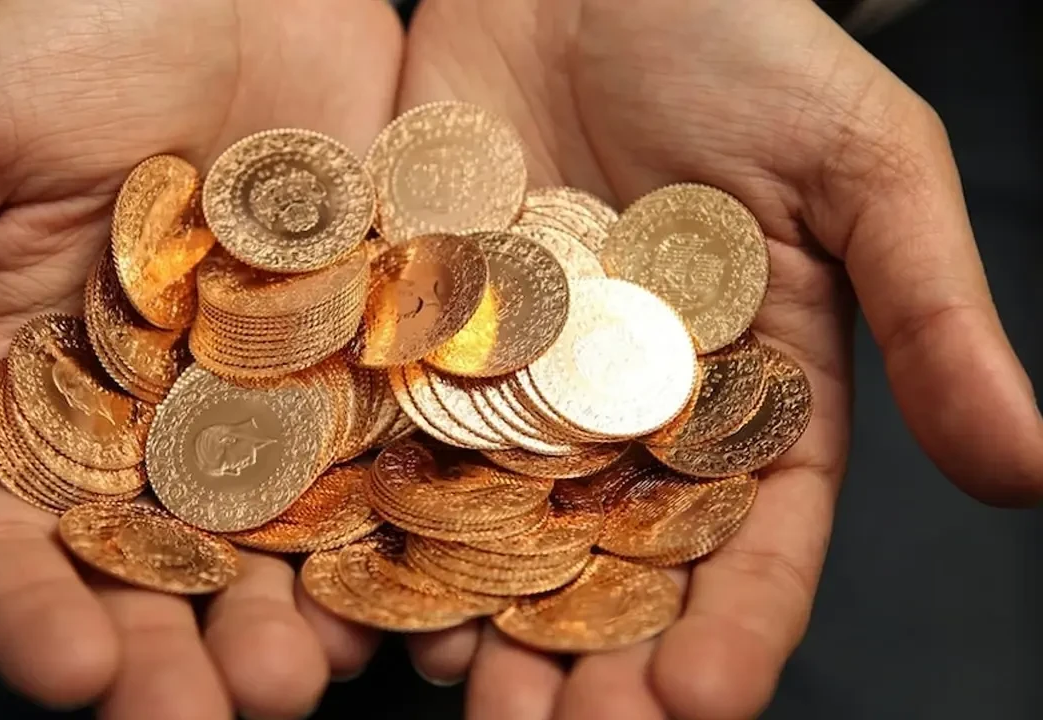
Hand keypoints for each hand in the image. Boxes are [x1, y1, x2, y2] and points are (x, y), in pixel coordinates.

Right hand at [0, 1, 401, 716]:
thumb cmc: (70, 26)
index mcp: (17, 390)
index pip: (6, 534)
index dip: (29, 611)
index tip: (67, 673)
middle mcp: (138, 422)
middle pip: (144, 571)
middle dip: (167, 656)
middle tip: (201, 717)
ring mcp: (258, 406)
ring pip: (264, 550)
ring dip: (278, 627)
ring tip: (297, 681)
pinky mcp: (359, 370)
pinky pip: (373, 473)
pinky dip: (384, 541)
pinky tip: (394, 597)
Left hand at [398, 0, 1042, 716]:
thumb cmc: (743, 43)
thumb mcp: (863, 165)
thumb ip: (933, 314)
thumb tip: (1030, 470)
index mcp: (746, 391)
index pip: (752, 538)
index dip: (734, 625)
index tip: (702, 704)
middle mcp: (627, 407)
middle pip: (615, 562)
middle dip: (594, 660)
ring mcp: (515, 377)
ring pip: (497, 526)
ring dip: (476, 618)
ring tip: (456, 695)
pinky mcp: (421, 329)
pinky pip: (396, 434)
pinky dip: (375, 509)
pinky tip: (352, 584)